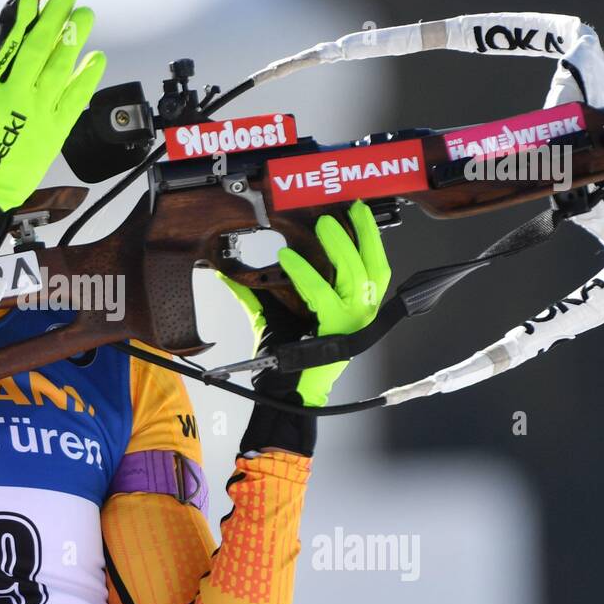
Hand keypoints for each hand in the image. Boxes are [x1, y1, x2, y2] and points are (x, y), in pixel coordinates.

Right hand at [0, 0, 105, 250]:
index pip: (7, 38)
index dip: (22, 12)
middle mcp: (13, 94)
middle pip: (38, 45)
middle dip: (54, 14)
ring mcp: (36, 112)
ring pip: (60, 67)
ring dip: (74, 37)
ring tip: (85, 14)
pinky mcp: (53, 133)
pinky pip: (74, 100)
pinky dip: (86, 78)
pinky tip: (96, 58)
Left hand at [219, 200, 391, 408]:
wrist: (286, 393)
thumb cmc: (287, 359)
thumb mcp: (273, 317)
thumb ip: (256, 292)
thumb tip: (229, 273)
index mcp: (352, 307)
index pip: (373, 267)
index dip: (369, 239)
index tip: (358, 213)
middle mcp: (360, 314)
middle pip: (374, 266)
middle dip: (363, 234)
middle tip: (349, 209)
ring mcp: (352, 323)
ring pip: (357, 275)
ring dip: (341, 246)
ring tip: (323, 225)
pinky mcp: (337, 330)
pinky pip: (324, 295)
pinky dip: (306, 275)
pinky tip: (287, 259)